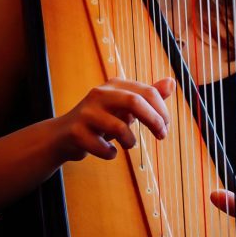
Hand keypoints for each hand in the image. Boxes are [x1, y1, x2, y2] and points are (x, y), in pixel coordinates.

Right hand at [53, 76, 175, 162]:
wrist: (63, 136)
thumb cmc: (102, 120)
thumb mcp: (125, 107)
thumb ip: (148, 96)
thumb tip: (172, 82)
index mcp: (115, 85)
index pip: (147, 92)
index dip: (161, 111)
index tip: (166, 127)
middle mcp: (99, 94)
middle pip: (134, 102)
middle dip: (153, 121)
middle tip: (162, 136)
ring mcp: (86, 112)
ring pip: (119, 127)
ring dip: (130, 141)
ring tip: (129, 144)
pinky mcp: (76, 132)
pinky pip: (103, 147)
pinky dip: (111, 154)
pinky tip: (110, 152)